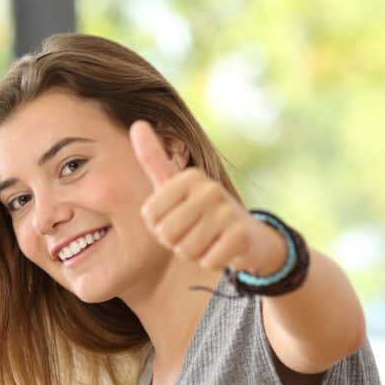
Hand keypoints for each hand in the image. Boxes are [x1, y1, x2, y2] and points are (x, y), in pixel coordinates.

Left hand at [131, 120, 286, 275]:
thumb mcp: (174, 185)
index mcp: (189, 177)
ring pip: (186, 250)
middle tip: (194, 232)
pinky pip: (207, 261)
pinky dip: (211, 262)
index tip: (178, 218)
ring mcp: (228, 211)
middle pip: (166, 234)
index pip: (150, 217)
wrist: (248, 236)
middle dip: (176, 242)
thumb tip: (137, 122)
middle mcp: (209, 189)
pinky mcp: (241, 235)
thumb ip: (153, 158)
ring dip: (194, 253)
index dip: (159, 227)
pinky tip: (222, 250)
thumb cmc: (200, 212)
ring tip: (208, 239)